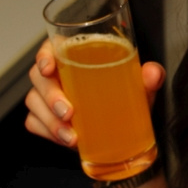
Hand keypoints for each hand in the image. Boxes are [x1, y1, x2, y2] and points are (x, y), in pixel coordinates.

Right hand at [24, 39, 165, 149]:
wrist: (124, 133)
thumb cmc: (125, 99)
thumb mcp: (140, 88)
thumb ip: (149, 77)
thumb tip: (153, 73)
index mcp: (76, 56)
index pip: (51, 48)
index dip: (44, 55)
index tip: (49, 68)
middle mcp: (59, 74)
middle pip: (39, 77)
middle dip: (50, 96)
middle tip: (68, 112)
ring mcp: (47, 97)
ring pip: (34, 102)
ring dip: (50, 121)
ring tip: (71, 136)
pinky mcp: (45, 119)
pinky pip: (34, 123)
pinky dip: (48, 132)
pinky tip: (65, 139)